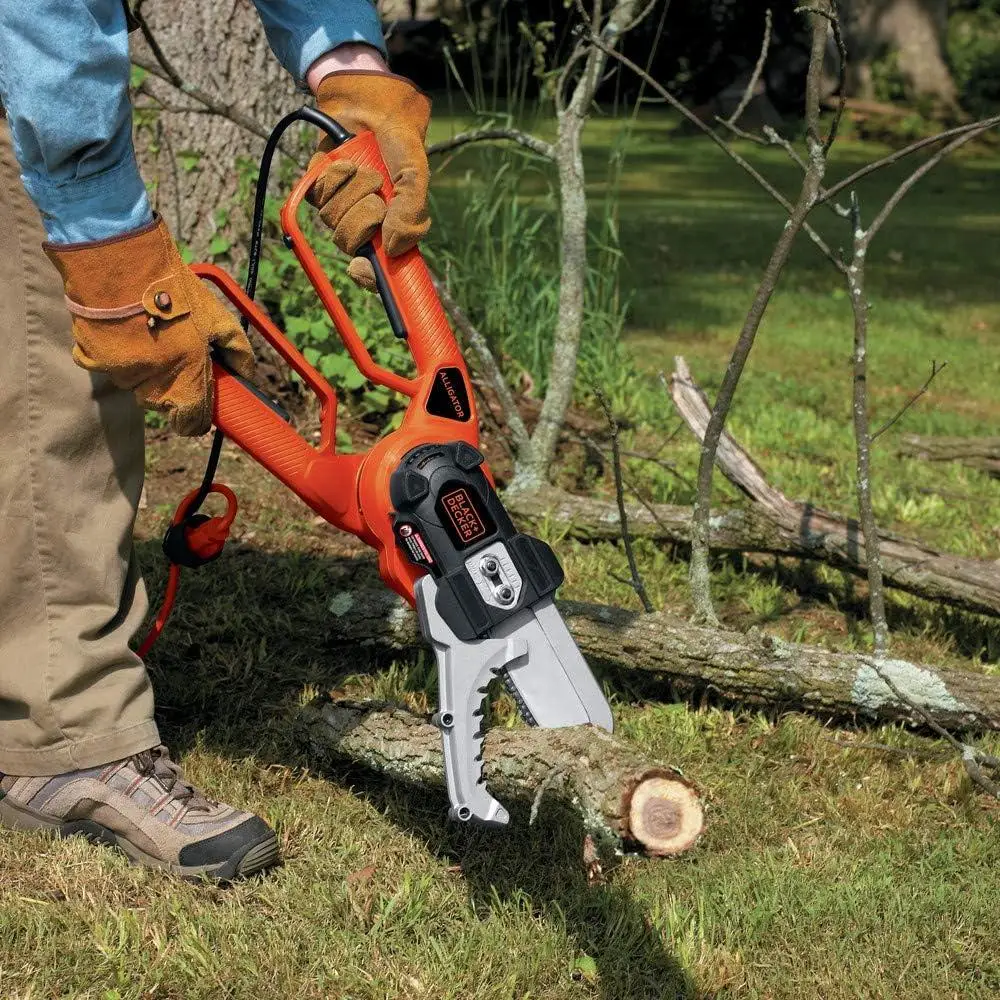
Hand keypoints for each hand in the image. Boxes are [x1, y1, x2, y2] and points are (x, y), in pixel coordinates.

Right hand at [45, 216, 255, 435]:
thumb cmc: (178, 295)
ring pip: (135, 384)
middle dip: (172, 386)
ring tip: (151, 333)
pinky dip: (117, 353)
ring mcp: (119, 375)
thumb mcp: (220, 321)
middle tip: (177, 355)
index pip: (190, 425)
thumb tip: (246, 373)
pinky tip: (125, 329)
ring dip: (144, 369)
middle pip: (162, 404)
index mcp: (184, 385)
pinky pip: (107, 365)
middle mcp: (150, 388)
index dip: (196, 417)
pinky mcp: (90, 358)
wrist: (124, 266)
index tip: (199, 404)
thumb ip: (238, 352)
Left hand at [307, 66, 431, 290]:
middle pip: (352, 245)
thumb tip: (392, 250)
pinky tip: (345, 163)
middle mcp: (365, 225)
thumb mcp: (415, 175)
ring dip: (351, 191)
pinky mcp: (318, 189)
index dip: (372, 279)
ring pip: (334, 221)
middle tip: (378, 194)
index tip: (368, 275)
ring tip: (365, 170)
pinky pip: (319, 197)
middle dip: (364, 216)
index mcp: (392, 231)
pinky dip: (333, 177)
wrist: (369, 102)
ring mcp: (341, 208)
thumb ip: (411, 213)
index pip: (380, 272)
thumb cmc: (398, 140)